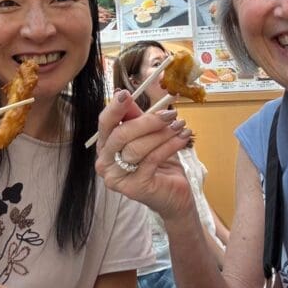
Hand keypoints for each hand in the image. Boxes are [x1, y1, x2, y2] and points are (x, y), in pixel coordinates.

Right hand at [95, 89, 192, 219]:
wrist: (173, 194)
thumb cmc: (159, 161)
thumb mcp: (148, 133)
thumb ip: (137, 115)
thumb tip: (127, 93)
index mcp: (105, 146)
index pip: (105, 124)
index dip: (115, 108)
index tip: (126, 94)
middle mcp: (105, 163)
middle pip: (121, 135)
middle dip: (147, 121)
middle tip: (169, 113)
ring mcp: (117, 178)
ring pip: (137, 148)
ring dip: (162, 133)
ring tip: (180, 124)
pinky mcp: (134, 188)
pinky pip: (152, 160)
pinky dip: (169, 145)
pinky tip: (183, 137)